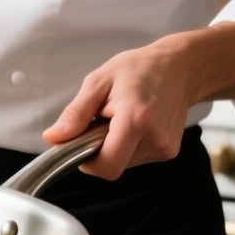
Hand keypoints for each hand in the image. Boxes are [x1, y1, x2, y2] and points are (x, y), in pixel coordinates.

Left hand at [42, 40, 193, 180]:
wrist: (180, 68)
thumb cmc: (140, 69)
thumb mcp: (99, 82)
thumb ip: (75, 113)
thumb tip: (54, 137)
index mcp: (136, 120)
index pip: (107, 166)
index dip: (88, 162)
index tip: (82, 143)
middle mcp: (155, 138)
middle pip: (114, 165)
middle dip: (100, 150)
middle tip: (103, 122)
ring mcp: (165, 147)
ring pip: (125, 164)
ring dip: (115, 147)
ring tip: (121, 119)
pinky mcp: (170, 151)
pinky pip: (137, 159)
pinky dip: (129, 146)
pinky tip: (134, 124)